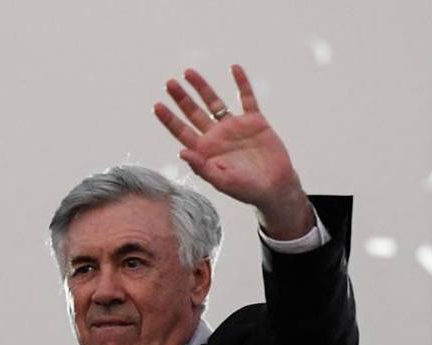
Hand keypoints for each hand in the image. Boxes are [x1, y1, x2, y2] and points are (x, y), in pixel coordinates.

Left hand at [154, 65, 311, 239]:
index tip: (157, 105)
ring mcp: (234, 127)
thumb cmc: (245, 189)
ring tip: (188, 72)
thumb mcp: (221, 181)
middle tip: (169, 83)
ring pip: (215, 102)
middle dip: (182, 98)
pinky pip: (247, 98)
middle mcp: (216, 136)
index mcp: (205, 150)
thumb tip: (181, 152)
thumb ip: (201, 167)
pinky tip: (234, 68)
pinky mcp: (254, 121)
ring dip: (202, 87)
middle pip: (194, 113)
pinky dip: (242, 83)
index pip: (182, 131)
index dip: (169, 119)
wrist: (274, 187)